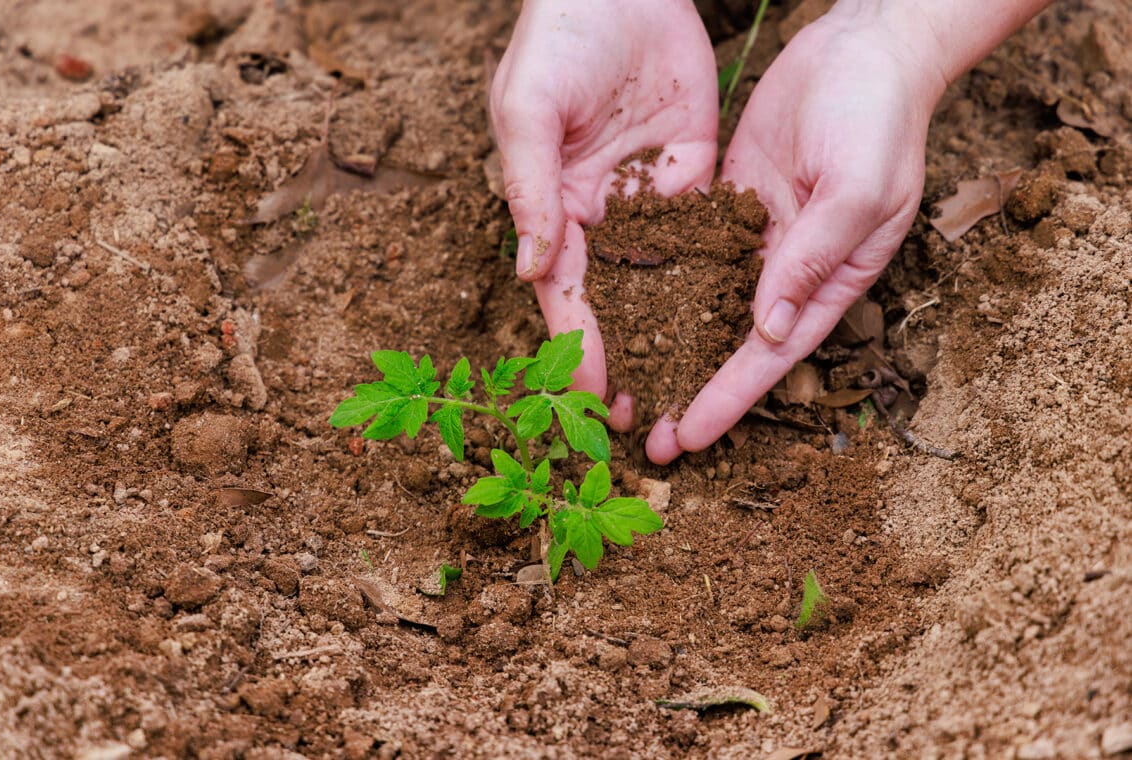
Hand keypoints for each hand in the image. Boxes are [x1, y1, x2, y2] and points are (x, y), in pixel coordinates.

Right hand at [489, 0, 717, 428]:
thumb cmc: (556, 42)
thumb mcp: (528, 112)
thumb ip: (532, 190)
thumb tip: (533, 271)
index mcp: (554, 208)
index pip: (566, 294)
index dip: (579, 346)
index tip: (592, 398)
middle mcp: (603, 216)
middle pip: (618, 303)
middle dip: (630, 359)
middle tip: (645, 420)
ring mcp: (651, 199)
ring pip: (665, 282)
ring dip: (674, 337)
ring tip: (691, 393)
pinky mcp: (696, 175)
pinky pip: (707, 235)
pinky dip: (716, 280)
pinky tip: (735, 326)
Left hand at [646, 8, 948, 462]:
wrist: (862, 49)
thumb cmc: (878, 119)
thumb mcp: (855, 190)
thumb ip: (811, 260)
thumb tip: (769, 332)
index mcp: (827, 281)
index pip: (771, 355)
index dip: (729, 398)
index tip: (689, 436)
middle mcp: (786, 271)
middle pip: (731, 343)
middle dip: (689, 388)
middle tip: (645, 436)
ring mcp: (754, 239)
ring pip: (703, 305)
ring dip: (668, 346)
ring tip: (626, 386)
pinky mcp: (727, 205)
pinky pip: (689, 251)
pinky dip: (659, 283)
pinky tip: (621, 310)